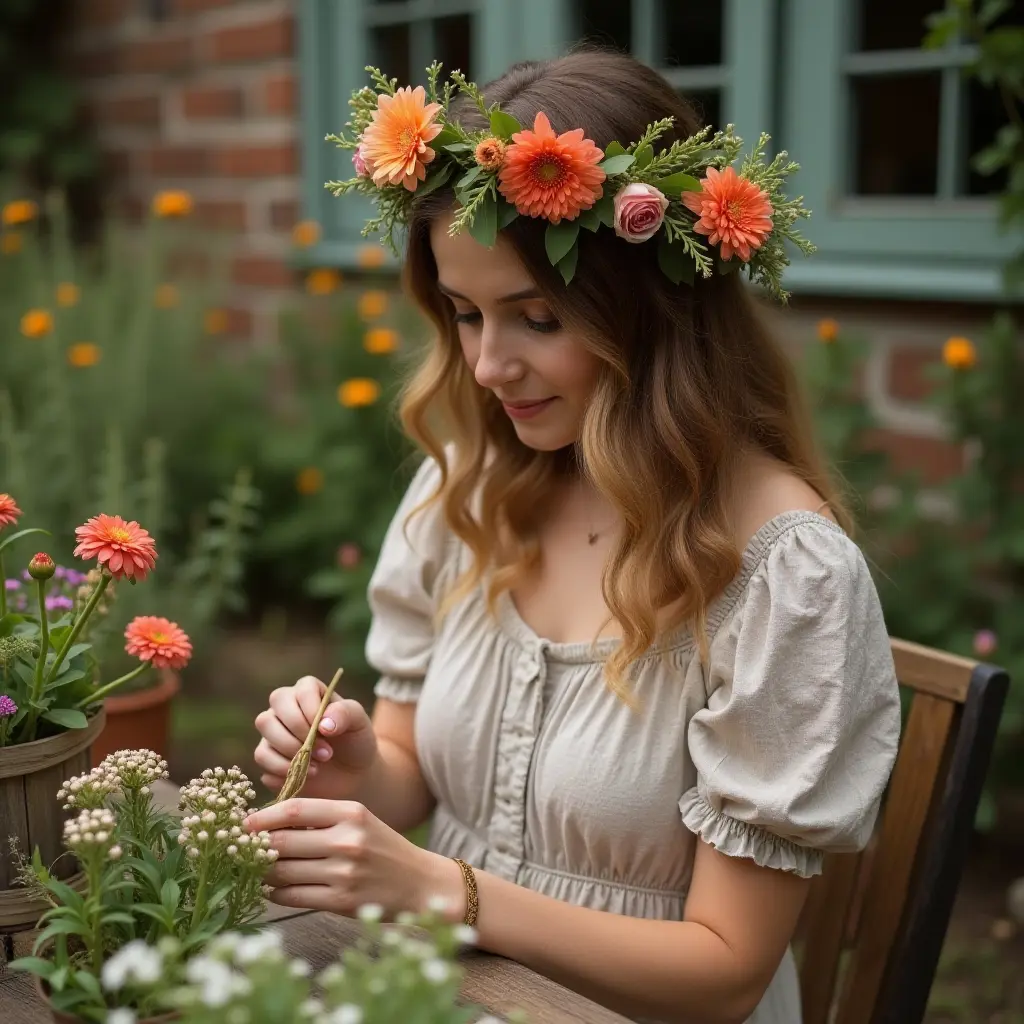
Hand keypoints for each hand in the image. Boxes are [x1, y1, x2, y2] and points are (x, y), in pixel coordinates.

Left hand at [243, 798, 463, 919]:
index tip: (245, 823)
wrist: (419, 882)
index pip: (294, 809)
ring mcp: (343, 873)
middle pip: (283, 842)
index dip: (263, 816)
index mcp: (351, 812)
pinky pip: (292, 896)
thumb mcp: (359, 820)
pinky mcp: (340, 902)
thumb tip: (267, 821)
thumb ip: (320, 818)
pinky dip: (276, 892)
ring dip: (262, 872)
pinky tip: (273, 888)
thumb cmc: (381, 848)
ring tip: (254, 869)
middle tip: (239, 848)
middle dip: (255, 846)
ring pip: (283, 872)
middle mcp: (347, 841)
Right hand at [253, 675, 377, 799]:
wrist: (351, 775)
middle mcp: (286, 707)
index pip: (301, 691)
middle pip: (275, 706)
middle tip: (325, 752)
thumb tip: (323, 723)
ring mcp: (273, 731)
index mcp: (309, 691)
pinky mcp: (267, 755)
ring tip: (317, 765)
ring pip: (265, 729)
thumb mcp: (359, 722)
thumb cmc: (354, 741)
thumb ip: (346, 713)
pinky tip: (305, 774)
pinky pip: (262, 757)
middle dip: (299, 735)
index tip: (328, 732)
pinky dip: (284, 768)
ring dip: (291, 751)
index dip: (312, 711)